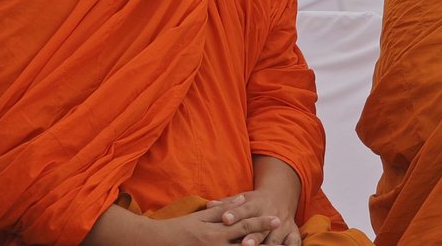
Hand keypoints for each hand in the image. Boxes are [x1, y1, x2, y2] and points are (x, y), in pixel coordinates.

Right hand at [150, 201, 283, 245]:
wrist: (158, 242)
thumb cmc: (179, 228)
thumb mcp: (201, 216)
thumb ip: (223, 209)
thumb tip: (241, 199)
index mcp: (217, 231)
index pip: (244, 225)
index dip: (261, 223)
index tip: (276, 219)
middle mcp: (217, 245)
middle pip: (247, 244)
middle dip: (265, 242)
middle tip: (283, 240)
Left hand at [208, 193, 299, 245]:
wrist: (281, 196)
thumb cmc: (255, 202)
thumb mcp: (242, 198)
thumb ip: (227, 204)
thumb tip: (208, 205)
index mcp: (256, 204)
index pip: (244, 209)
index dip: (235, 214)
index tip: (225, 219)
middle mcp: (271, 214)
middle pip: (261, 227)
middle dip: (253, 236)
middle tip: (244, 244)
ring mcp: (284, 225)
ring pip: (275, 238)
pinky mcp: (294, 233)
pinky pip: (294, 243)